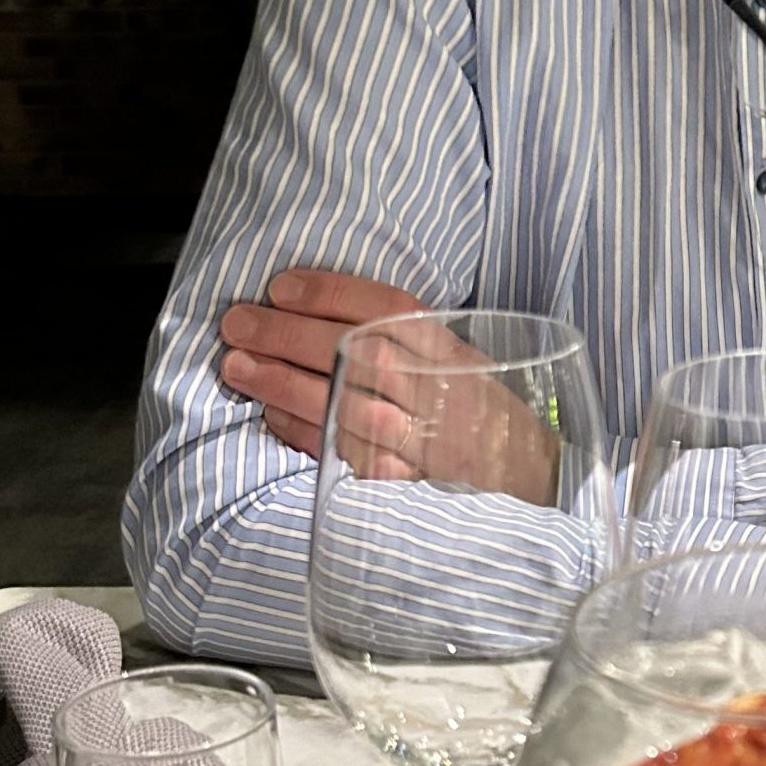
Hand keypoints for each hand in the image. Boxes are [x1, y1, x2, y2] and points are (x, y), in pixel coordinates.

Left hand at [220, 268, 563, 500]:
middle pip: (351, 350)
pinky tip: (270, 415)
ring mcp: (420, 436)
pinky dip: (304, 433)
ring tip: (236, 365)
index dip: (328, 293)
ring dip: (282, 383)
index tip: (279, 286)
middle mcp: (433, 386)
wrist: (528, 474)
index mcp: (447, 346)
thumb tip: (320, 309)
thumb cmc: (477, 405)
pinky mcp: (404, 479)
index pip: (384, 307)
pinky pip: (345, 454)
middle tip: (237, 322)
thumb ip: (405, 335)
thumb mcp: (457, 354)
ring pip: (340, 403)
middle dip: (286, 334)